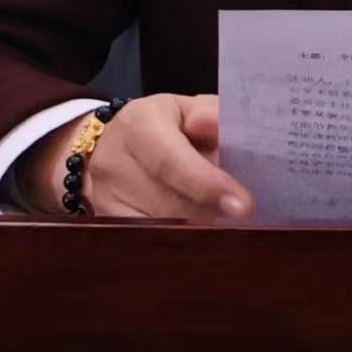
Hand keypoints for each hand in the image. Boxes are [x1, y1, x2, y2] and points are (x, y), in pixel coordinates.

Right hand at [16, 94, 254, 219]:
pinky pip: (150, 242)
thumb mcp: (186, 108)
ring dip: (200, 230)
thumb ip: (212, 114)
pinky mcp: (107, 225)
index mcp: (138, 124)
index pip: (172, 162)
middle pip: (170, 203)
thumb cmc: (161, 125)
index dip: (208, 185)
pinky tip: (202, 236)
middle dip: (213, 212)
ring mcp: (106, 198)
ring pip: (161, 228)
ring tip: (227, 224)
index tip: (243, 206)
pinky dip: (181, 242)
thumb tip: (220, 126)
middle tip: (245, 217)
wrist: (107, 145)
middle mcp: (114, 163)